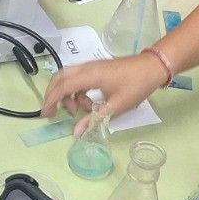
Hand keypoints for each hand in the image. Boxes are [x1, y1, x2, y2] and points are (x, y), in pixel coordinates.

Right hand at [41, 50, 167, 133]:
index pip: (62, 86)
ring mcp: (92, 66)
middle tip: (53, 112)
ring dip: (68, 94)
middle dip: (54, 95)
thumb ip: (94, 119)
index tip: (46, 115)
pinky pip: (80, 78)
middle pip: (60, 78)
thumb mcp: (115, 106)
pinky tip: (90, 104)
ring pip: (69, 77)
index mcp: (89, 75)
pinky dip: (78, 91)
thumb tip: (76, 133)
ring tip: (79, 111)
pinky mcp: (98, 68)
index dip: (51, 100)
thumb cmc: (136, 86)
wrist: (152, 67)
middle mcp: (87, 68)